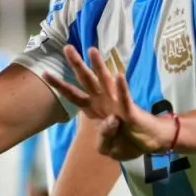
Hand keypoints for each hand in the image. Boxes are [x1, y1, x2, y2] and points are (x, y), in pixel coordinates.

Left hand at [43, 45, 173, 159]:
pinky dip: (122, 88)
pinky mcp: (130, 110)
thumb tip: (109, 121)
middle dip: (76, 64)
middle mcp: (103, 101)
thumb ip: (104, 137)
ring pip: (105, 81)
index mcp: (93, 109)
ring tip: (92, 49)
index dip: (60, 85)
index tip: (45, 72)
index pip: (73, 95)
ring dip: (99, 65)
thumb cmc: (127, 142)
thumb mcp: (108, 147)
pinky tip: (119, 75)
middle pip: (86, 80)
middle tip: (67, 47)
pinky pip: (125, 98)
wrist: (150, 144)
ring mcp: (116, 103)